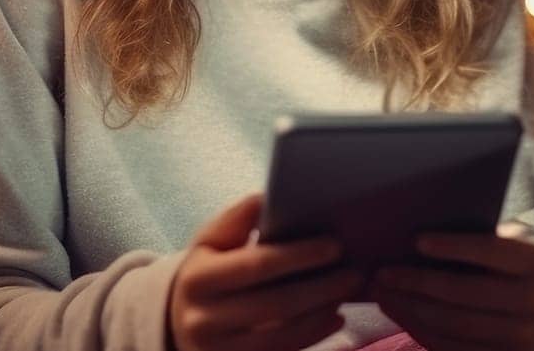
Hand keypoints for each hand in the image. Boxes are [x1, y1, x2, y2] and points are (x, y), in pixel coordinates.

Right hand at [168, 193, 366, 350]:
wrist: (178, 324)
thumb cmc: (205, 273)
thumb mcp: (208, 244)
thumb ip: (235, 220)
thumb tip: (265, 198)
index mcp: (197, 280)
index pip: (257, 266)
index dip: (299, 256)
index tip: (334, 245)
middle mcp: (203, 321)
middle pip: (277, 304)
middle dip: (322, 287)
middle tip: (355, 271)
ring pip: (284, 335)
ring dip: (323, 312)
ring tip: (348, 291)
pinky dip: (314, 336)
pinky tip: (335, 317)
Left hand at [370, 226, 533, 350]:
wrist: (529, 308)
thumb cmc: (501, 265)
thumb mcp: (500, 245)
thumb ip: (473, 238)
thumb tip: (416, 237)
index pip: (494, 252)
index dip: (455, 246)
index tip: (417, 240)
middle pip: (468, 294)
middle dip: (419, 282)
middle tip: (383, 272)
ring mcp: (521, 339)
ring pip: (454, 326)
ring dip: (410, 308)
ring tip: (382, 291)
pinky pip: (449, 347)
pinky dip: (417, 328)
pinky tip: (397, 309)